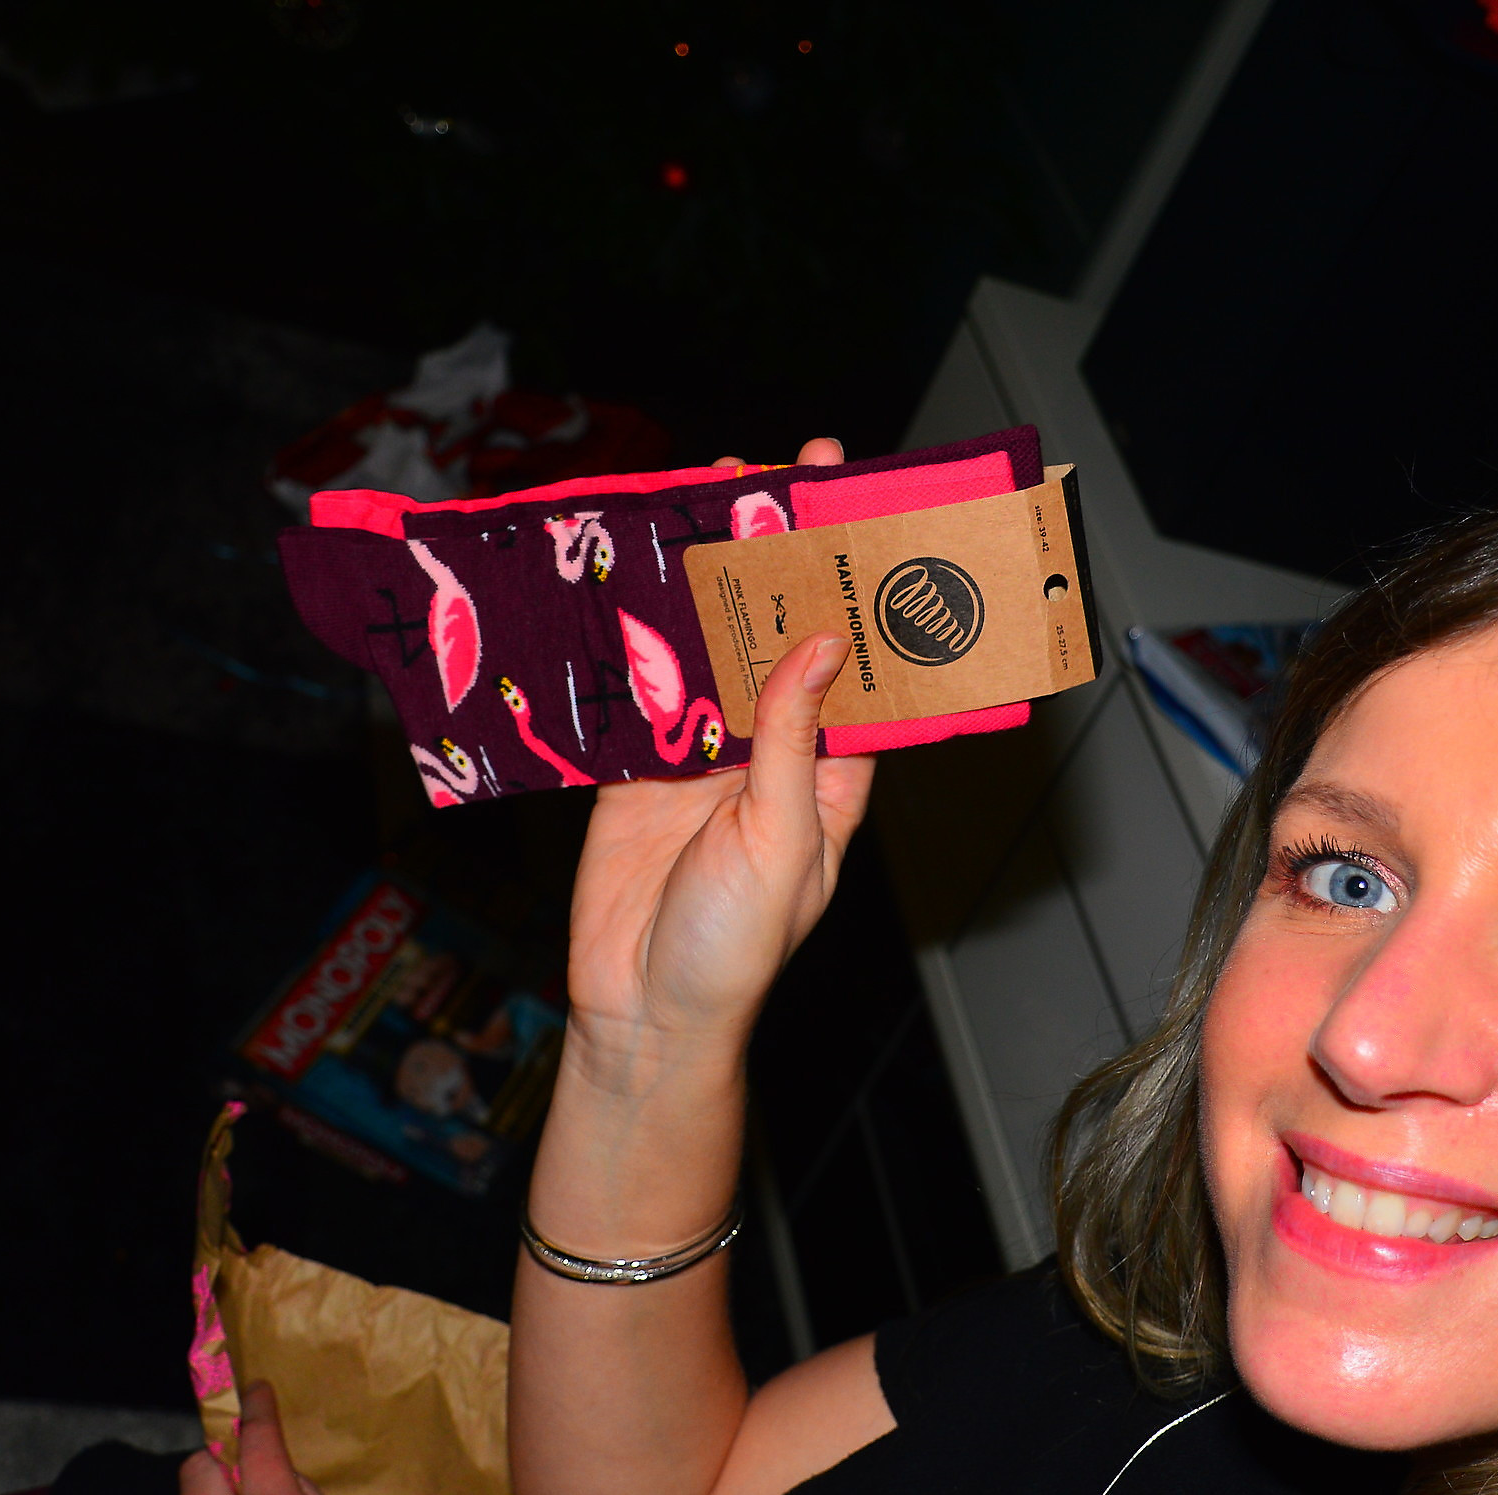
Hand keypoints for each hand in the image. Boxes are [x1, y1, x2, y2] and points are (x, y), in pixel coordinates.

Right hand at [566, 437, 874, 1080]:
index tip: (866, 516)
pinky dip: (635, 636)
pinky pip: (640, 687)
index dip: (862, 592)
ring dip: (707, 583)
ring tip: (704, 499)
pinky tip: (632, 573)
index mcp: (832, 775)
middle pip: (781, 638)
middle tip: (779, 476)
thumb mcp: (782, 841)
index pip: (859, 665)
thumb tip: (823, 646)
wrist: (637, 1014)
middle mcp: (771, 755)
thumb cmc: (733, 952)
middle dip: (781, 564)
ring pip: (709, 650)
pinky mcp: (634, 767)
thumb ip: (792, 742)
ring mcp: (700, 757)